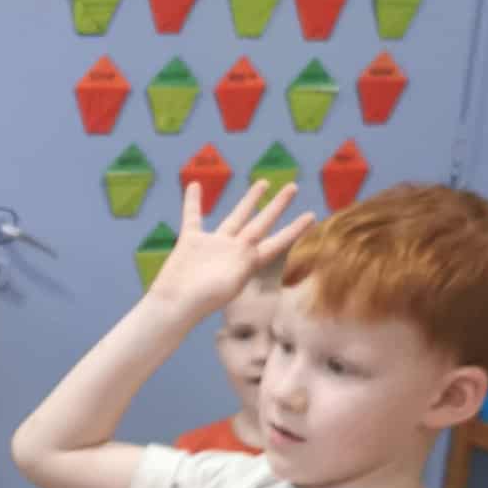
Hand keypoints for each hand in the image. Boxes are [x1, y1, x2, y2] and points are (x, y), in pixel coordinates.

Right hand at [149, 179, 315, 325]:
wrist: (174, 305)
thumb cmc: (202, 302)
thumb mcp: (230, 284)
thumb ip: (242, 266)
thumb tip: (248, 254)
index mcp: (248, 262)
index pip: (277, 242)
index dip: (295, 229)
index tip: (312, 216)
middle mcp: (234, 251)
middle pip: (261, 223)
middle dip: (278, 206)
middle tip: (293, 187)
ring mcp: (214, 246)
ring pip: (236, 216)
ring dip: (249, 199)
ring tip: (263, 182)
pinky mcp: (191, 242)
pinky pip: (193, 216)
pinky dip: (193, 201)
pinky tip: (196, 184)